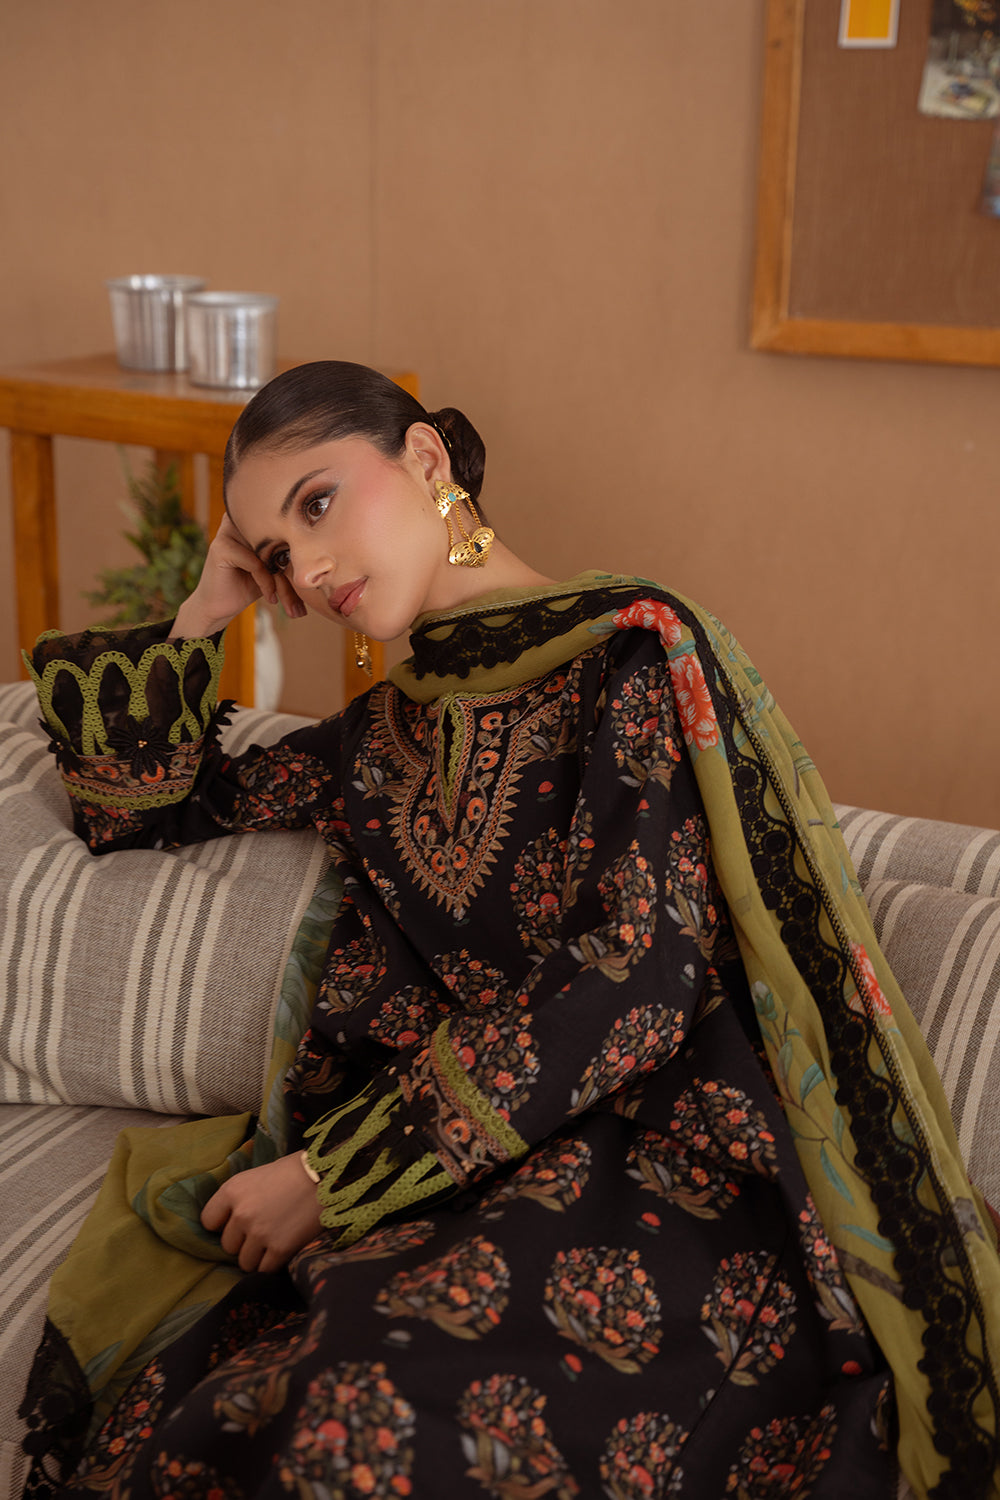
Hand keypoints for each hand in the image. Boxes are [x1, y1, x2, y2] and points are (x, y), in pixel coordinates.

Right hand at [171, 513, 306, 637]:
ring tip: (287, 601)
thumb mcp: (274, 570)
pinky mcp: (221, 547)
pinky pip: (255, 563)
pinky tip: (269, 597)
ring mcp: (229, 533)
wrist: (218, 608)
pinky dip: (266, 582)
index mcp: (253, 522)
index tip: (314, 572)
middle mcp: (240, 522)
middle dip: (293, 570)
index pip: (286, 528)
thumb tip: (325, 559)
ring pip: (269, 553)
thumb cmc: (248, 586)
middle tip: (301, 597)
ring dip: (282, 579)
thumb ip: (289, 557)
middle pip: (279, 541)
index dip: (302, 549)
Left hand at [201, 1153, 322, 1272]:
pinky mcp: (280, 1249)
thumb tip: (228, 1221)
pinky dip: (273, 1263)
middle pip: (228, 1245)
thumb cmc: (294, 1171)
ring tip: (274, 1241)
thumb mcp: (258, 1175)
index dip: (223, 1224)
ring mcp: (260, 1233)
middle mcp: (242, 1213)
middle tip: (263, 1230)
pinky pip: (264, 1269)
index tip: (236, 1222)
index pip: (208, 1221)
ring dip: (257, 1256)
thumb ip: (239, 1198)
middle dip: (243, 1242)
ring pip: (244, 1262)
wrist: (329, 1175)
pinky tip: (284, 1248)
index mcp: (233, 1190)